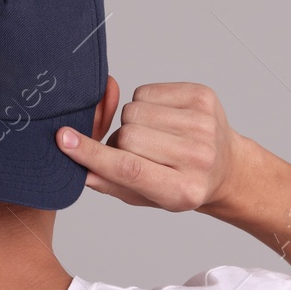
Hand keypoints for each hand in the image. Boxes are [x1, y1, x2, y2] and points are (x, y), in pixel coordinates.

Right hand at [55, 82, 241, 211]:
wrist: (226, 167)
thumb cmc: (180, 183)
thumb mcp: (147, 198)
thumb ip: (111, 184)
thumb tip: (80, 168)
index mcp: (182, 190)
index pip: (128, 169)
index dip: (93, 154)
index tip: (64, 140)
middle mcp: (198, 157)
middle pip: (128, 135)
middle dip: (120, 141)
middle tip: (135, 152)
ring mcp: (204, 124)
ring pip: (134, 110)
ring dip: (133, 122)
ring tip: (151, 136)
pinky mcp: (202, 97)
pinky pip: (147, 91)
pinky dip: (145, 103)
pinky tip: (161, 119)